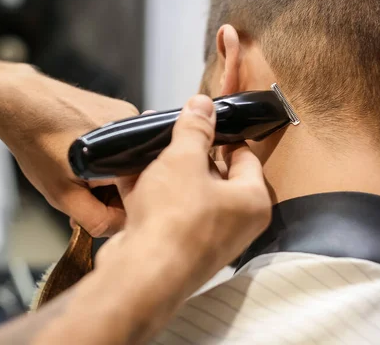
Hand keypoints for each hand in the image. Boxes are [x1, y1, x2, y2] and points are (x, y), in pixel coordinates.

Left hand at [0, 64, 137, 236]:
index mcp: (129, 156)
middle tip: (77, 192)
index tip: (87, 210)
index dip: (110, 213)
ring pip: (128, 165)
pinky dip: (105, 156)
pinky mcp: (122, 110)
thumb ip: (97, 220)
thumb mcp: (63, 195)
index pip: (137, 203)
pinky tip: (80, 152)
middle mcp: (137, 132)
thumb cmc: (37, 143)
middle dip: (108, 194)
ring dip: (106, 175)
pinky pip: (122, 146)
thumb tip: (118, 226)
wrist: (20, 103)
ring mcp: (131, 117)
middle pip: (135, 183)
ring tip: (76, 168)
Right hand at [98, 95, 271, 290]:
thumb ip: (194, 129)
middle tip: (170, 135)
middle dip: (188, 153)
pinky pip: (166, 211)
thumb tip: (203, 105)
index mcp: (251, 201)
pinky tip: (128, 176)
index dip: (223, 134)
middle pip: (214, 175)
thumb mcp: (183, 159)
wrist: (142, 274)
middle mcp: (233, 223)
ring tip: (145, 151)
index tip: (205, 121)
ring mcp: (204, 238)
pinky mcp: (176, 247)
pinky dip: (150, 194)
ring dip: (165, 172)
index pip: (245, 156)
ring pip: (186, 193)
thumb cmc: (173, 221)